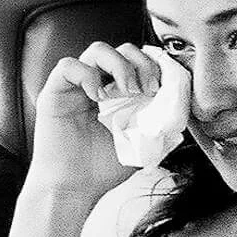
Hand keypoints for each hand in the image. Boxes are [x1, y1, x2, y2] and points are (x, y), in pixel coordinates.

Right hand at [30, 41, 160, 195]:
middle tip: (148, 90)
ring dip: (119, 65)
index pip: (140, 61)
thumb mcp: (144, 142)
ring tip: (127, 91)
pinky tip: (97, 97)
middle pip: (123, 49)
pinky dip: (86, 74)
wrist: (74, 188)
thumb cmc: (104, 167)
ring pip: (98, 49)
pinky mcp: (55, 92)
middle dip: (142, 64)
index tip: (165, 87)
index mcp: (121, 93)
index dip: (155, 66)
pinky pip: (68, 65)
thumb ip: (160, 121)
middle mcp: (99, 84)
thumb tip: (181, 104)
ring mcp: (77, 86)